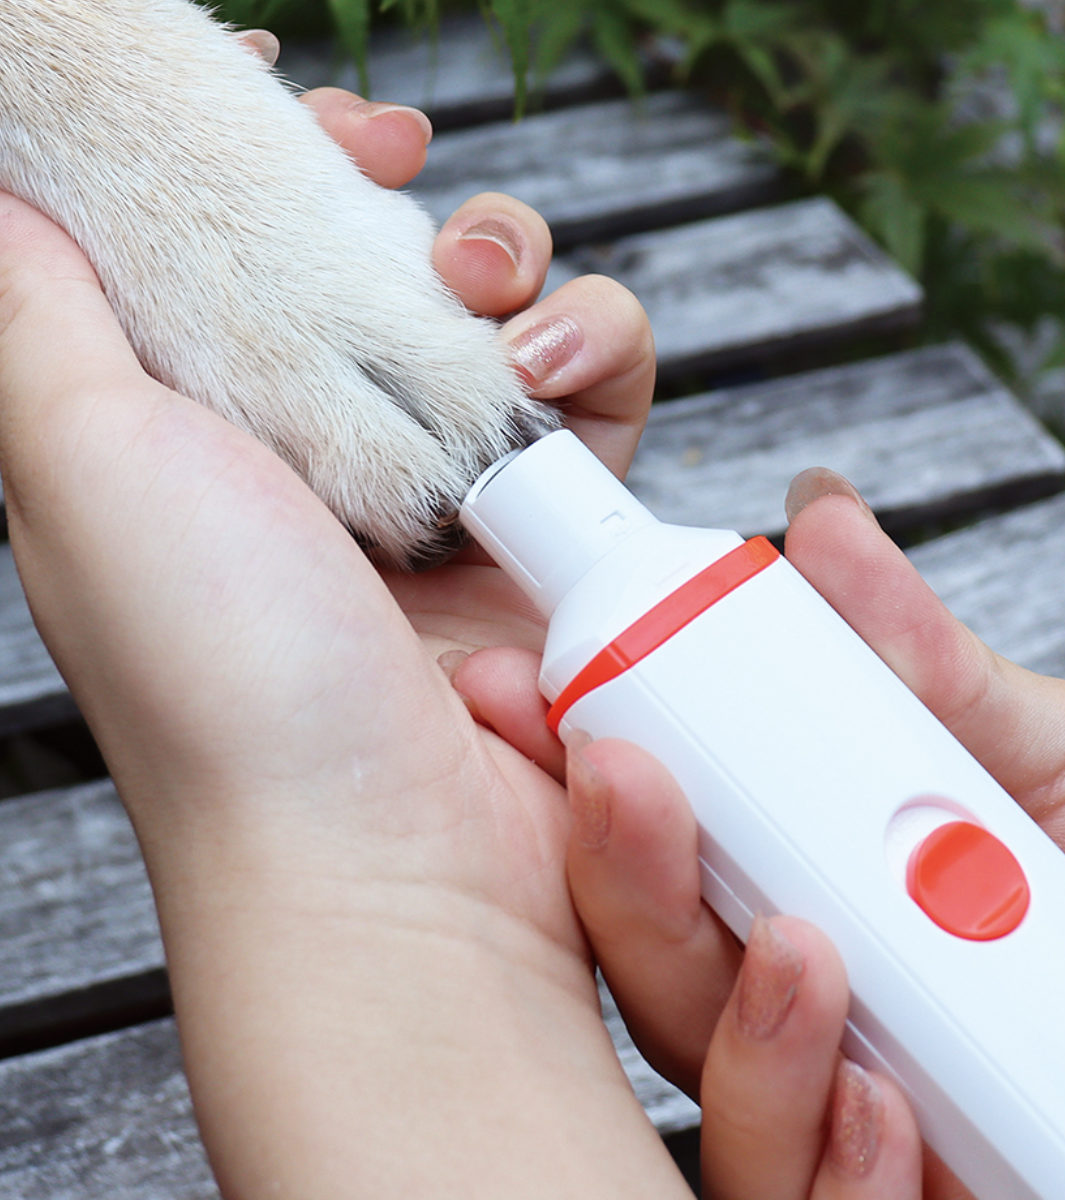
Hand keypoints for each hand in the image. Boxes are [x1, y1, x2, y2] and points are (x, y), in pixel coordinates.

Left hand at [0, 72, 674, 1199]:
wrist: (389, 860)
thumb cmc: (226, 677)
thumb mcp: (76, 462)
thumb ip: (40, 310)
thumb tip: (24, 187)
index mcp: (211, 428)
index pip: (250, 247)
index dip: (279, 159)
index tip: (309, 108)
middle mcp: (334, 454)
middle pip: (390, 263)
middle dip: (409, 198)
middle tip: (411, 182)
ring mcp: (455, 492)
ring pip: (511, 310)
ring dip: (517, 268)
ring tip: (499, 306)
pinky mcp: (560, 530)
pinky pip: (604, 393)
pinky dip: (595, 356)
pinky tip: (555, 382)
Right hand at [453, 471, 1064, 1198]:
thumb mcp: (1051, 756)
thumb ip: (921, 662)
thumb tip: (822, 519)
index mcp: (814, 889)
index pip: (664, 847)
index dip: (584, 772)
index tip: (527, 686)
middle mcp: (819, 1012)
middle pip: (665, 970)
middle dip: (619, 876)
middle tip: (617, 775)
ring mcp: (863, 1125)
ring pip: (720, 1100)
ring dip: (727, 1021)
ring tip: (796, 943)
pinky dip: (834, 1165)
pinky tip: (884, 1106)